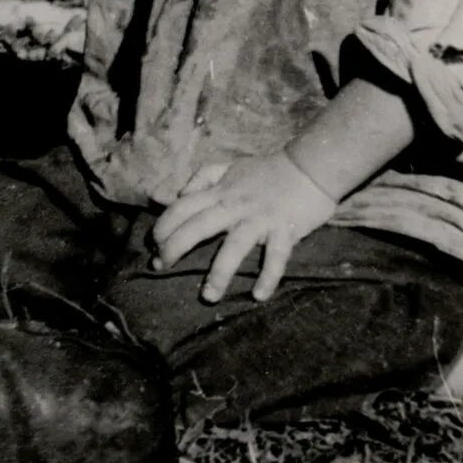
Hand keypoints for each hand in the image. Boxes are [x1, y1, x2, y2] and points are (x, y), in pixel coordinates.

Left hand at [148, 153, 336, 303]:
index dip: (164, 225)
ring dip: (219, 273)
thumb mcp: (230, 166)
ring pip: (234, 247)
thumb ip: (203, 177)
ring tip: (207, 296)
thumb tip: (180, 194)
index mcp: (221, 191)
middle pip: (198, 226)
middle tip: (159, 267)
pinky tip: (258, 296)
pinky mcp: (285, 230)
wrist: (310, 167)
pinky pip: (276, 257)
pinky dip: (268, 277)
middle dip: (175, 247)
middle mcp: (235, 206)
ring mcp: (260, 219)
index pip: (184, 206)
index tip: (152, 244)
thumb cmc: (268, 170)